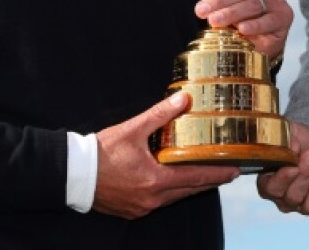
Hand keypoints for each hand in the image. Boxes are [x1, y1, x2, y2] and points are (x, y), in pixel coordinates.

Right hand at [93, 91, 239, 217]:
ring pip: (174, 198)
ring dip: (190, 187)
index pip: (195, 178)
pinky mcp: (132, 210)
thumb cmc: (101, 152)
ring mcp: (141, 207)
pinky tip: (174, 183)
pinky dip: (171, 192)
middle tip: (228, 173)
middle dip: (209, 182)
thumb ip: (159, 115)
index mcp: (155, 180)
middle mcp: (151, 199)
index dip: (216, 174)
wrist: (73, 174)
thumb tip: (182, 99)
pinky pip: (159, 202)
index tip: (234, 171)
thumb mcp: (133, 129)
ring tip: (205, 176)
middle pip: (189, 191)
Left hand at [194, 0, 291, 61]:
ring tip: (215, 21)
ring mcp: (276, 1)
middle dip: (220, 0)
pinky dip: (253, 25)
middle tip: (203, 11)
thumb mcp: (222, 6)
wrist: (256, 46)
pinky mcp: (284, 17)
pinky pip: (268, 20)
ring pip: (253, 4)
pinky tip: (242, 29)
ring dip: (231, 13)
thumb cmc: (239, 21)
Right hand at [256, 122, 308, 216]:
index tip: (293, 166)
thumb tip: (291, 148)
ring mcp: (304, 207)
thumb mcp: (290, 134)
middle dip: (305, 176)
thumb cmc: (301, 142)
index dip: (283, 180)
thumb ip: (286, 141)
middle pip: (293, 198)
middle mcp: (284, 199)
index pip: (271, 189)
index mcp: (269, 183)